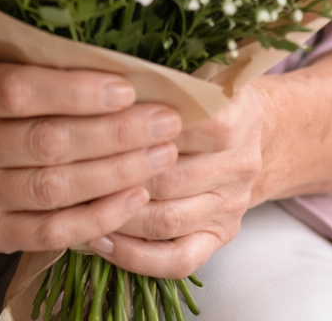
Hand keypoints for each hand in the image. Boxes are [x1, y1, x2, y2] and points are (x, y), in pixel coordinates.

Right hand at [0, 59, 183, 253]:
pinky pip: (50, 230)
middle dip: (113, 132)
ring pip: (52, 188)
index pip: (15, 90)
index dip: (73, 90)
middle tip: (165, 121)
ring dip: (115, 172)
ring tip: (161, 155)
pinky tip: (135, 196)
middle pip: (43, 141)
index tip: (126, 87)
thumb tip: (120, 53)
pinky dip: (98, 215)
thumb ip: (35, 63)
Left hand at [88, 84, 264, 279]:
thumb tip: (104, 76)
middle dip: (117, 177)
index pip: (187, 127)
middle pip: (170, 178)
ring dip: (118, 216)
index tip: (96, 124)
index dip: (138, 129)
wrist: (260, 132)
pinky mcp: (222, 236)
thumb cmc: (206, 94)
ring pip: (168, 221)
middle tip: (70, 171)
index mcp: (237, 116)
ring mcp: (232, 205)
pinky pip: (180, 260)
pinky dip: (137, 258)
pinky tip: (102, 241)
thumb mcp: (196, 71)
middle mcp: (240, 164)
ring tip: (75, 207)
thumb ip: (162, 76)